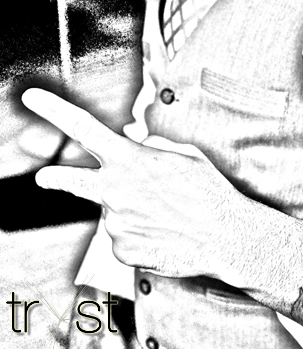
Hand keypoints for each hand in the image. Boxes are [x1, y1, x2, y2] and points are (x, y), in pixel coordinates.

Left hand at [22, 89, 244, 279]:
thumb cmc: (208, 190)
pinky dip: (141, 235)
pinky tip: (166, 234)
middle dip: (56, 179)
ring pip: (114, 212)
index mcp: (129, 159)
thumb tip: (132, 139)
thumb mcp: (183, 154)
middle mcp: (113, 190)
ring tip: (167, 215)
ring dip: (133, 211)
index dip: (53, 110)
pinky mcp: (120, 251)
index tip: (30, 96)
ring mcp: (114, 223)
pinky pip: (124, 238)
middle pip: (73, 181)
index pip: (83, 127)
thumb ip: (150, 146)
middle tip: (44, 177)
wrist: (226, 236)